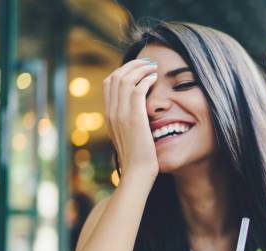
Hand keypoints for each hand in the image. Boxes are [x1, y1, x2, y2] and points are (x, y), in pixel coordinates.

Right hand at [103, 58, 158, 178]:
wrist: (137, 174)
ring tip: (154, 67)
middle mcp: (111, 113)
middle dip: (132, 65)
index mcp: (109, 116)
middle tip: (148, 62)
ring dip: (141, 69)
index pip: (109, 84)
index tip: (139, 68)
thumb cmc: (138, 160)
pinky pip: (137, 89)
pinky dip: (146, 79)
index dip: (123, 71)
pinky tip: (155, 78)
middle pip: (115, 77)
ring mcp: (121, 115)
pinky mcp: (134, 118)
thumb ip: (129, 124)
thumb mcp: (129, 138)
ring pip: (125, 79)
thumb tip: (137, 116)